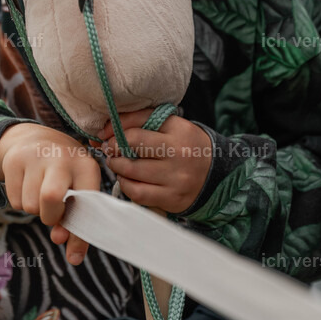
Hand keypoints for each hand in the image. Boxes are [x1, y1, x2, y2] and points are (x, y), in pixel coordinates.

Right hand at [0, 123, 100, 263]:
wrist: (37, 139)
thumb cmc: (65, 173)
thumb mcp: (78, 188)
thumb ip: (76, 222)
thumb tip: (72, 257)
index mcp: (85, 166)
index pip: (85, 205)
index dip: (79, 234)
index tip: (73, 255)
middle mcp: (62, 157)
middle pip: (51, 199)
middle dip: (50, 216)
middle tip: (54, 211)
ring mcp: (36, 156)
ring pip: (30, 206)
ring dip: (35, 210)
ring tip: (41, 192)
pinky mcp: (14, 161)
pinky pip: (14, 202)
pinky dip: (21, 202)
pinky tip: (28, 185)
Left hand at [94, 110, 212, 213]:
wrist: (215, 173)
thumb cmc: (185, 146)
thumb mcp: (170, 126)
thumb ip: (140, 121)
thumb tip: (105, 130)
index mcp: (178, 130)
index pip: (136, 126)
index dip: (113, 130)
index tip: (105, 135)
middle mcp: (178, 153)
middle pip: (131, 146)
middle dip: (112, 148)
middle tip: (109, 150)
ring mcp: (176, 178)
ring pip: (131, 171)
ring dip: (117, 167)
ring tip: (118, 164)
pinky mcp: (172, 198)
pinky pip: (138, 193)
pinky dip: (126, 185)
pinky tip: (128, 180)